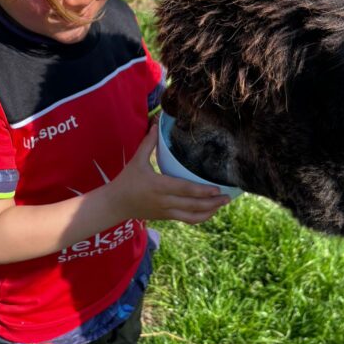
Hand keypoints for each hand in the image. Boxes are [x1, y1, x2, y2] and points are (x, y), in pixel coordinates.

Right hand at [110, 125, 229, 224]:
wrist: (115, 204)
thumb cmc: (126, 180)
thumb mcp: (137, 161)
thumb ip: (148, 143)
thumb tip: (156, 123)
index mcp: (159, 186)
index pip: (184, 189)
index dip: (202, 191)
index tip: (217, 189)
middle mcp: (165, 201)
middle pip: (193, 205)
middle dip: (212, 203)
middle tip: (228, 197)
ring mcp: (166, 211)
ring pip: (192, 216)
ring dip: (209, 212)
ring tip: (222, 204)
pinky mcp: (167, 217)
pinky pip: (187, 219)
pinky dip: (200, 217)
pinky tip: (210, 212)